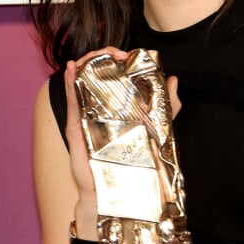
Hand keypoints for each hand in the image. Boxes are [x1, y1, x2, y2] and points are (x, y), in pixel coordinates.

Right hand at [64, 48, 181, 198]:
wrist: (119, 190)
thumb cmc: (134, 162)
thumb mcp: (156, 128)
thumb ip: (167, 106)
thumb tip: (173, 80)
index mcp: (117, 104)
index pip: (115, 74)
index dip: (119, 59)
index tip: (128, 54)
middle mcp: (100, 107)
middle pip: (97, 73)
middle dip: (104, 56)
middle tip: (116, 53)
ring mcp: (86, 116)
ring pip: (82, 82)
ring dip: (87, 62)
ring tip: (96, 53)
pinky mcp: (76, 127)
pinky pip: (72, 101)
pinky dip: (70, 83)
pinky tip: (72, 68)